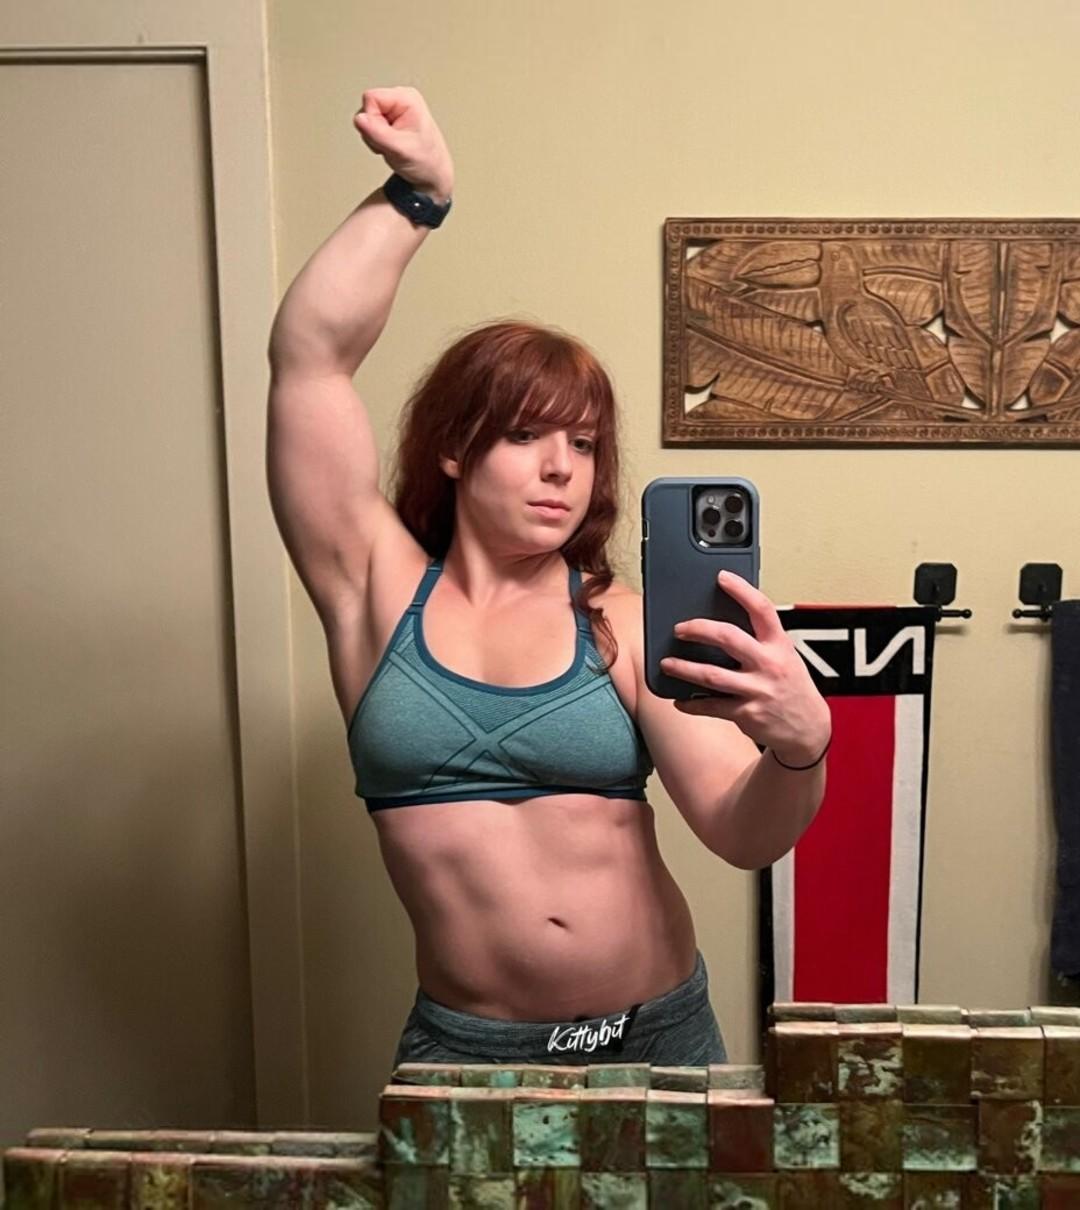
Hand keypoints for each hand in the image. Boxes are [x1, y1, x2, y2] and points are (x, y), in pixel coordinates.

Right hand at [354, 86, 453, 200]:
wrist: (432, 175)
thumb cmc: (425, 162)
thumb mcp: (400, 149)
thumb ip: (377, 133)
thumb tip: (359, 118)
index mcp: (406, 98)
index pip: (371, 98)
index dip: (372, 119)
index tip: (387, 135)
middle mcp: (400, 99)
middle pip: (367, 108)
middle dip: (373, 130)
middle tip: (391, 144)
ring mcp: (394, 109)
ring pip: (366, 118)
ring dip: (374, 137)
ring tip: (392, 146)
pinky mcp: (389, 119)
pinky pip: (369, 126)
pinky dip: (375, 140)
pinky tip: (390, 145)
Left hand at [659, 571, 831, 766]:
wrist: (808, 728)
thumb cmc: (790, 686)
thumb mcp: (784, 656)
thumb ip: (759, 641)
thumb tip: (721, 624)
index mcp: (779, 644)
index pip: (762, 609)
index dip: (741, 590)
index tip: (722, 577)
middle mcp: (769, 664)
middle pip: (728, 638)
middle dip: (698, 630)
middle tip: (679, 629)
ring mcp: (758, 690)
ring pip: (712, 675)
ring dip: (684, 668)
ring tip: (667, 663)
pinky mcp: (747, 713)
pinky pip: (712, 706)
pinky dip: (691, 704)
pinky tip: (680, 700)